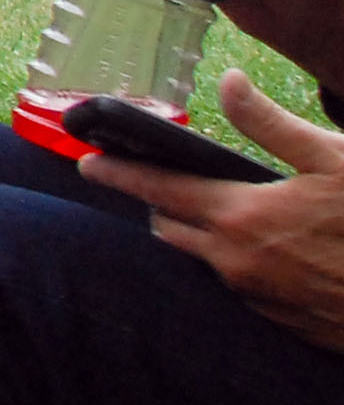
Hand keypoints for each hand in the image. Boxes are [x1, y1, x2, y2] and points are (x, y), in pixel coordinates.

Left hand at [82, 68, 343, 353]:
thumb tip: (230, 82)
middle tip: (159, 182)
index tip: (86, 160)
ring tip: (220, 212)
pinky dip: (236, 263)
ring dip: (197, 236)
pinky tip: (269, 249)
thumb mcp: (334, 160)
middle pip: (168, 228)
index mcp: (241, 216)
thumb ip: (273, 124)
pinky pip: (239, 288)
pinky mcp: (280, 322)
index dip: (118, 172)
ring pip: (202, 260)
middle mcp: (236, 262)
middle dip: (157, 204)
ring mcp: (256, 298)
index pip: (157, 188)